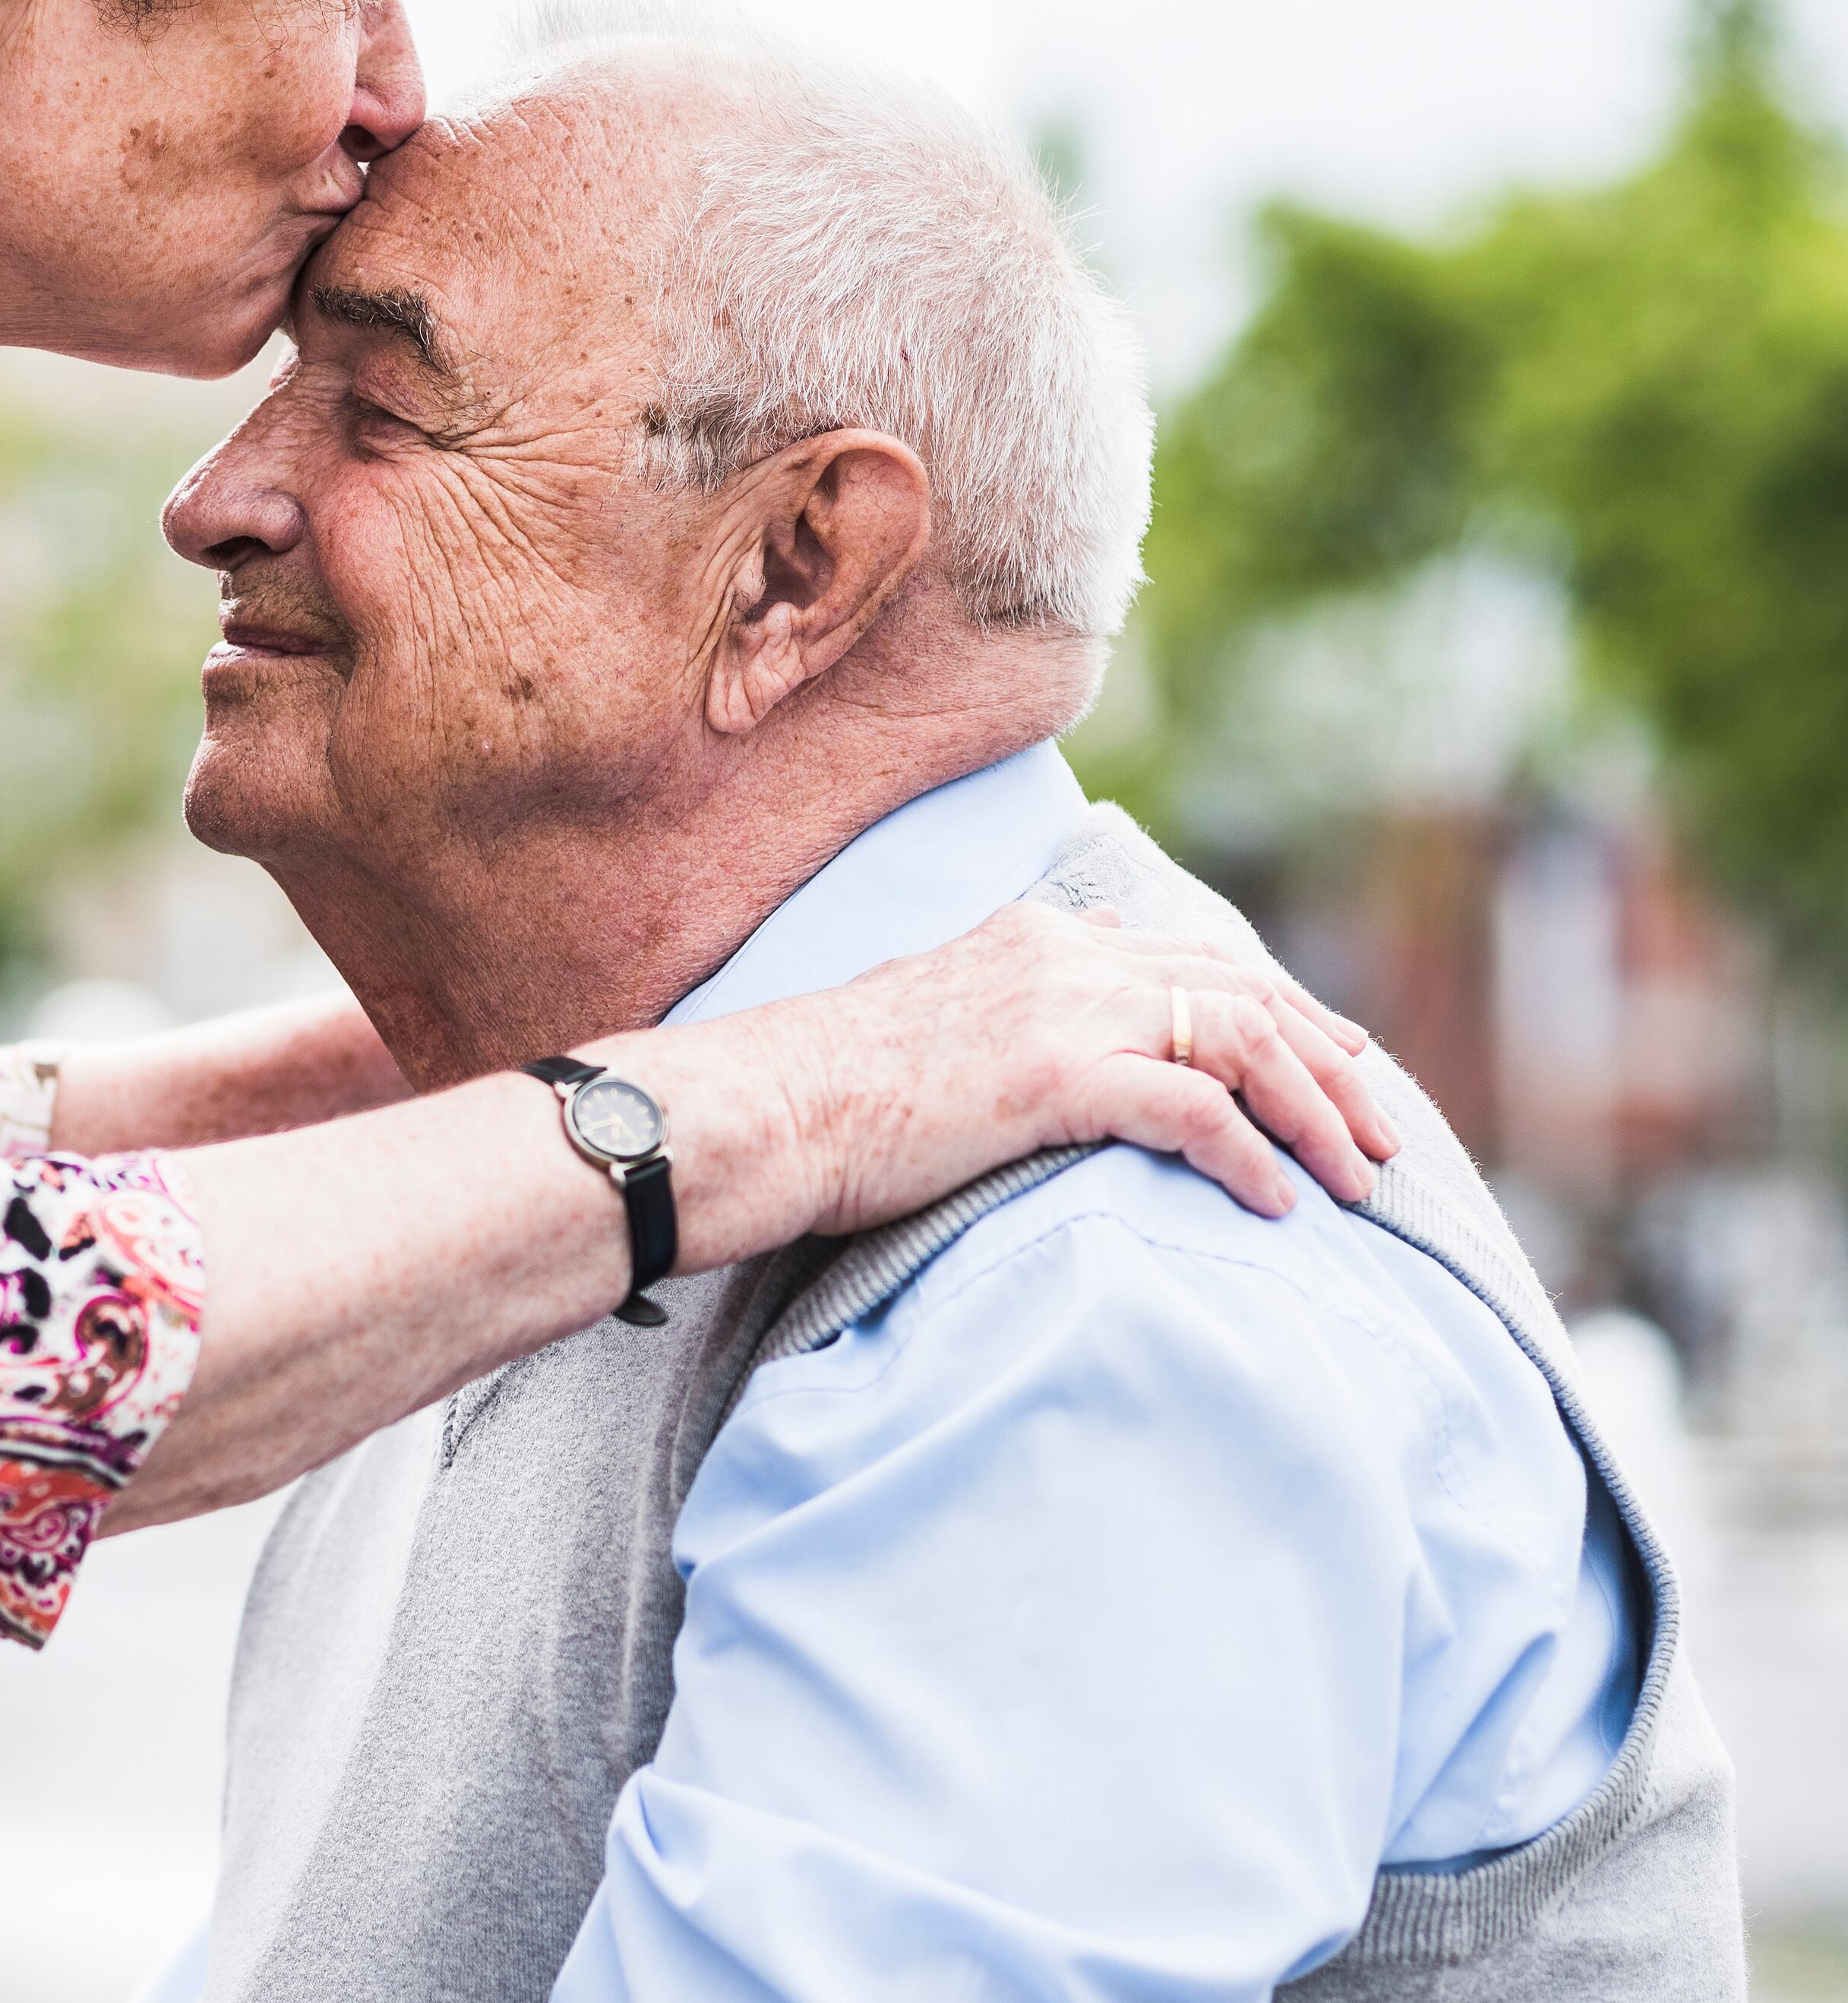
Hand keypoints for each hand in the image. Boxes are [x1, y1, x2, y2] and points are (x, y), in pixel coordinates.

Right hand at [622, 901, 1399, 1266]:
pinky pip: (1195, 1111)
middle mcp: (1067, 956)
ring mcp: (1064, 1011)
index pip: (1202, 961)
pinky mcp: (1055, 1076)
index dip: (1289, 1012)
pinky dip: (1252, 1157)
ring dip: (1318, 1117)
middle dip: (1335, 1065)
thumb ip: (1018, 995)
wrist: (760, 1106)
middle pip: (1249, 994)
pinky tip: (1278, 1205)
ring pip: (1246, 1043)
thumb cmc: (825, 1088)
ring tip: (1359, 1182)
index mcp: (1041, 938)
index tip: (1342, 1064)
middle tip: (1383, 1135)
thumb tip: (1086, 976)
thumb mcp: (933, 1014)